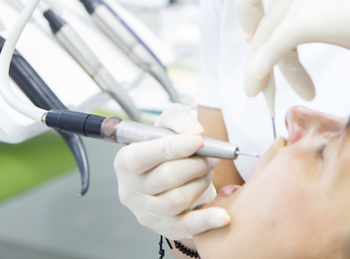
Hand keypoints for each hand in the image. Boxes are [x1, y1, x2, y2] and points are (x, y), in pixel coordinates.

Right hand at [114, 104, 228, 238]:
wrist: (170, 175)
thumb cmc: (166, 147)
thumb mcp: (167, 125)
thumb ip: (178, 119)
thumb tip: (194, 132)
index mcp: (125, 161)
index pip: (143, 156)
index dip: (174, 147)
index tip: (200, 141)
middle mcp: (130, 190)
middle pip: (166, 178)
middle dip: (196, 164)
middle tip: (212, 157)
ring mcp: (146, 212)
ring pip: (178, 200)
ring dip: (201, 182)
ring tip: (207, 172)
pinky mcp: (165, 229)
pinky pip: (187, 228)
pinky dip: (207, 221)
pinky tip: (224, 217)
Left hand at [236, 0, 349, 99]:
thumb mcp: (339, 7)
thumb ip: (307, 13)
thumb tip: (268, 39)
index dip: (246, 7)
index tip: (255, 35)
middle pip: (263, 21)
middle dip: (260, 58)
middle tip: (264, 87)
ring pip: (267, 37)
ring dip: (266, 69)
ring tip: (292, 91)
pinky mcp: (318, 18)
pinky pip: (277, 44)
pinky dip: (262, 67)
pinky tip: (263, 87)